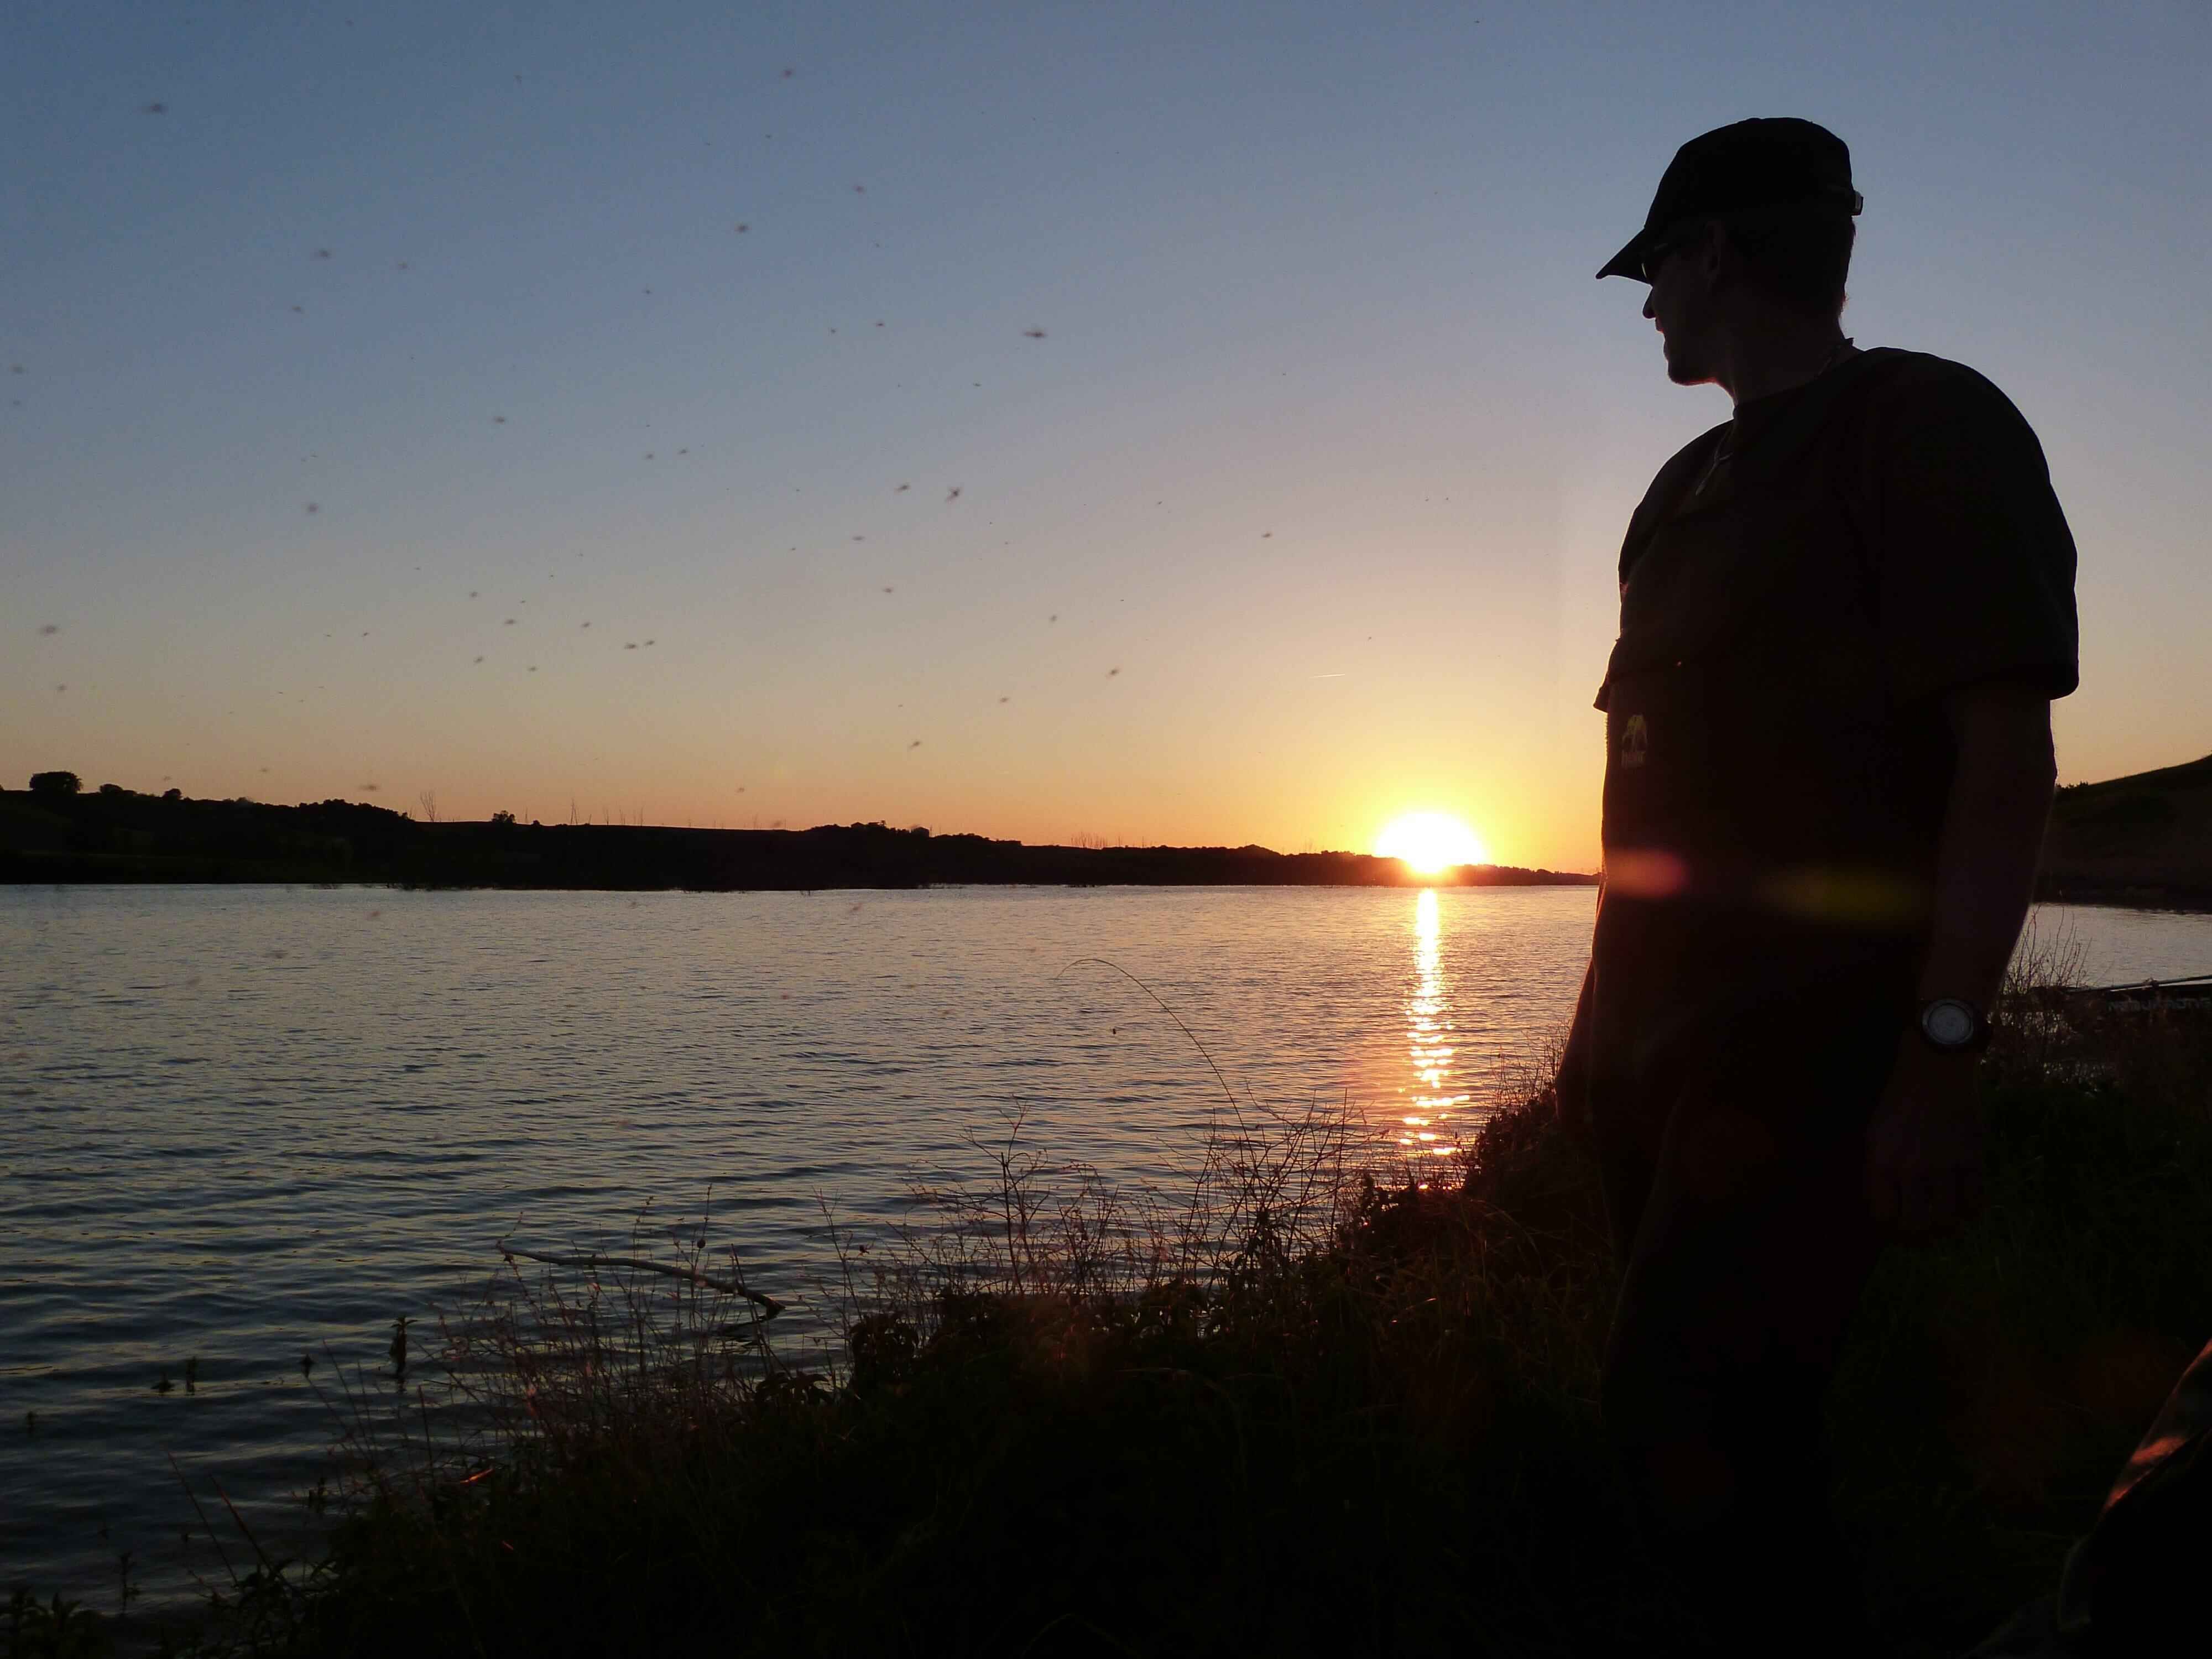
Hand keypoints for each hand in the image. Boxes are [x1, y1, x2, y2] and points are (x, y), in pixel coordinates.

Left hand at [1865, 1034, 1985, 1242]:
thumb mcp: (1875, 1132)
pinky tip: (1967, 1204)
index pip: (1882, 1215)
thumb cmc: (1900, 1099)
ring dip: (1947, 1227)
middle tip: (1924, 1232)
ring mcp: (1942, 1163)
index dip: (1889, 1226)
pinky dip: (1972, 1210)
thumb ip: (1878, 1169)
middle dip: (1919, 1236)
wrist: (1934, 1067)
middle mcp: (1909, 1167)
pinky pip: (1975, 1201)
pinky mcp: (1972, 1157)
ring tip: (1946, 1223)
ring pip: (1946, 1219)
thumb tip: (1885, 1206)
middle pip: (1915, 1225)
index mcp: (1880, 1160)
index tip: (1897, 1223)